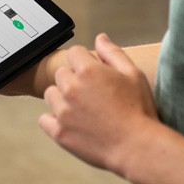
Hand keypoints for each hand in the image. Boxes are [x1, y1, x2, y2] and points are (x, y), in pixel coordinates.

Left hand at [39, 33, 158, 174]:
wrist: (136, 146)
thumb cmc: (138, 109)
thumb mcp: (133, 74)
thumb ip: (113, 53)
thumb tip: (100, 38)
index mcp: (88, 70)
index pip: (74, 53)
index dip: (85, 61)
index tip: (94, 74)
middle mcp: (71, 87)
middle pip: (61, 73)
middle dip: (74, 79)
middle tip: (92, 94)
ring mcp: (63, 111)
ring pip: (51, 94)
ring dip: (62, 98)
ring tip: (82, 109)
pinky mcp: (59, 132)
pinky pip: (44, 119)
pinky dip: (54, 120)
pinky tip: (71, 123)